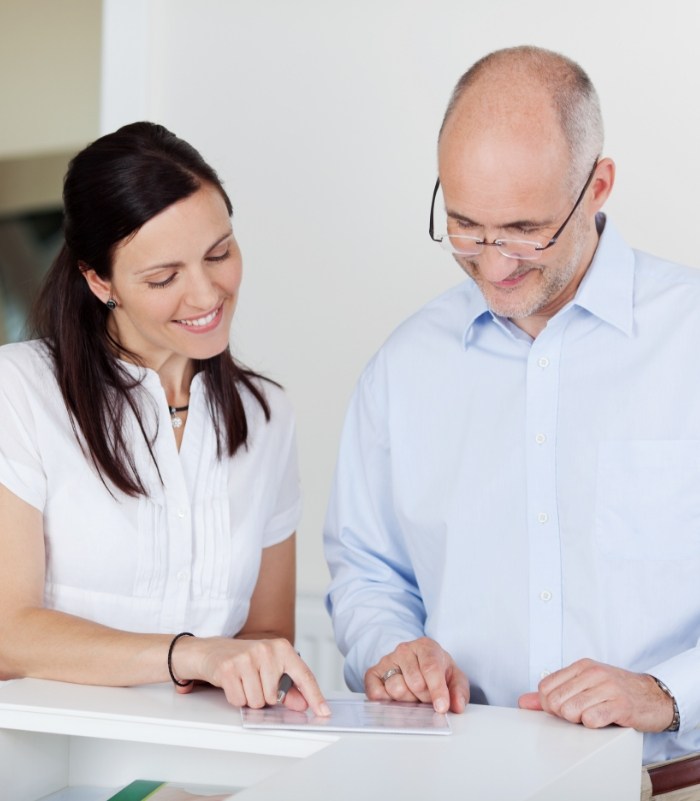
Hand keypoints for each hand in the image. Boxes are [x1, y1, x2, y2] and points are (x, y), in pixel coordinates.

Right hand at [174, 636, 329, 716]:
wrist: (213, 650)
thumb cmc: (245, 660)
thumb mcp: (270, 669)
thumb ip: (288, 688)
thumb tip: (303, 704)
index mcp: (282, 648)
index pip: (303, 675)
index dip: (315, 696)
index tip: (324, 711)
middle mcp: (266, 650)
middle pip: (274, 697)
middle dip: (264, 697)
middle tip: (254, 681)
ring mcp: (247, 658)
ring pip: (257, 702)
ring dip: (249, 698)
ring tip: (243, 682)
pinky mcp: (229, 668)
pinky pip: (239, 700)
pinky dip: (236, 697)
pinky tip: (233, 683)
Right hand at [364, 637, 468, 713]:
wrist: (418, 662)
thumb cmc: (438, 670)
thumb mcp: (455, 678)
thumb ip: (459, 691)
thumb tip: (457, 706)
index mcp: (426, 646)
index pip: (430, 668)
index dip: (437, 690)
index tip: (441, 707)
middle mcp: (405, 650)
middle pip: (414, 682)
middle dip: (424, 697)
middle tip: (427, 696)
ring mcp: (387, 660)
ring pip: (395, 688)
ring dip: (407, 700)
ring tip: (413, 695)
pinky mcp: (373, 673)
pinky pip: (375, 692)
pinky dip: (386, 701)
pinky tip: (396, 698)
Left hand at [518, 658, 674, 731]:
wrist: (654, 696)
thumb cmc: (616, 691)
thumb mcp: (584, 685)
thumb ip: (553, 692)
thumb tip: (523, 702)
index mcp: (581, 666)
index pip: (545, 687)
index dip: (549, 704)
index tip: (563, 708)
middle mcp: (593, 673)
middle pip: (555, 701)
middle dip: (563, 715)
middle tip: (580, 714)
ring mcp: (607, 688)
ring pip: (571, 711)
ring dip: (578, 721)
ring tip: (592, 716)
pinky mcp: (621, 705)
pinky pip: (592, 719)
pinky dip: (593, 725)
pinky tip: (602, 721)